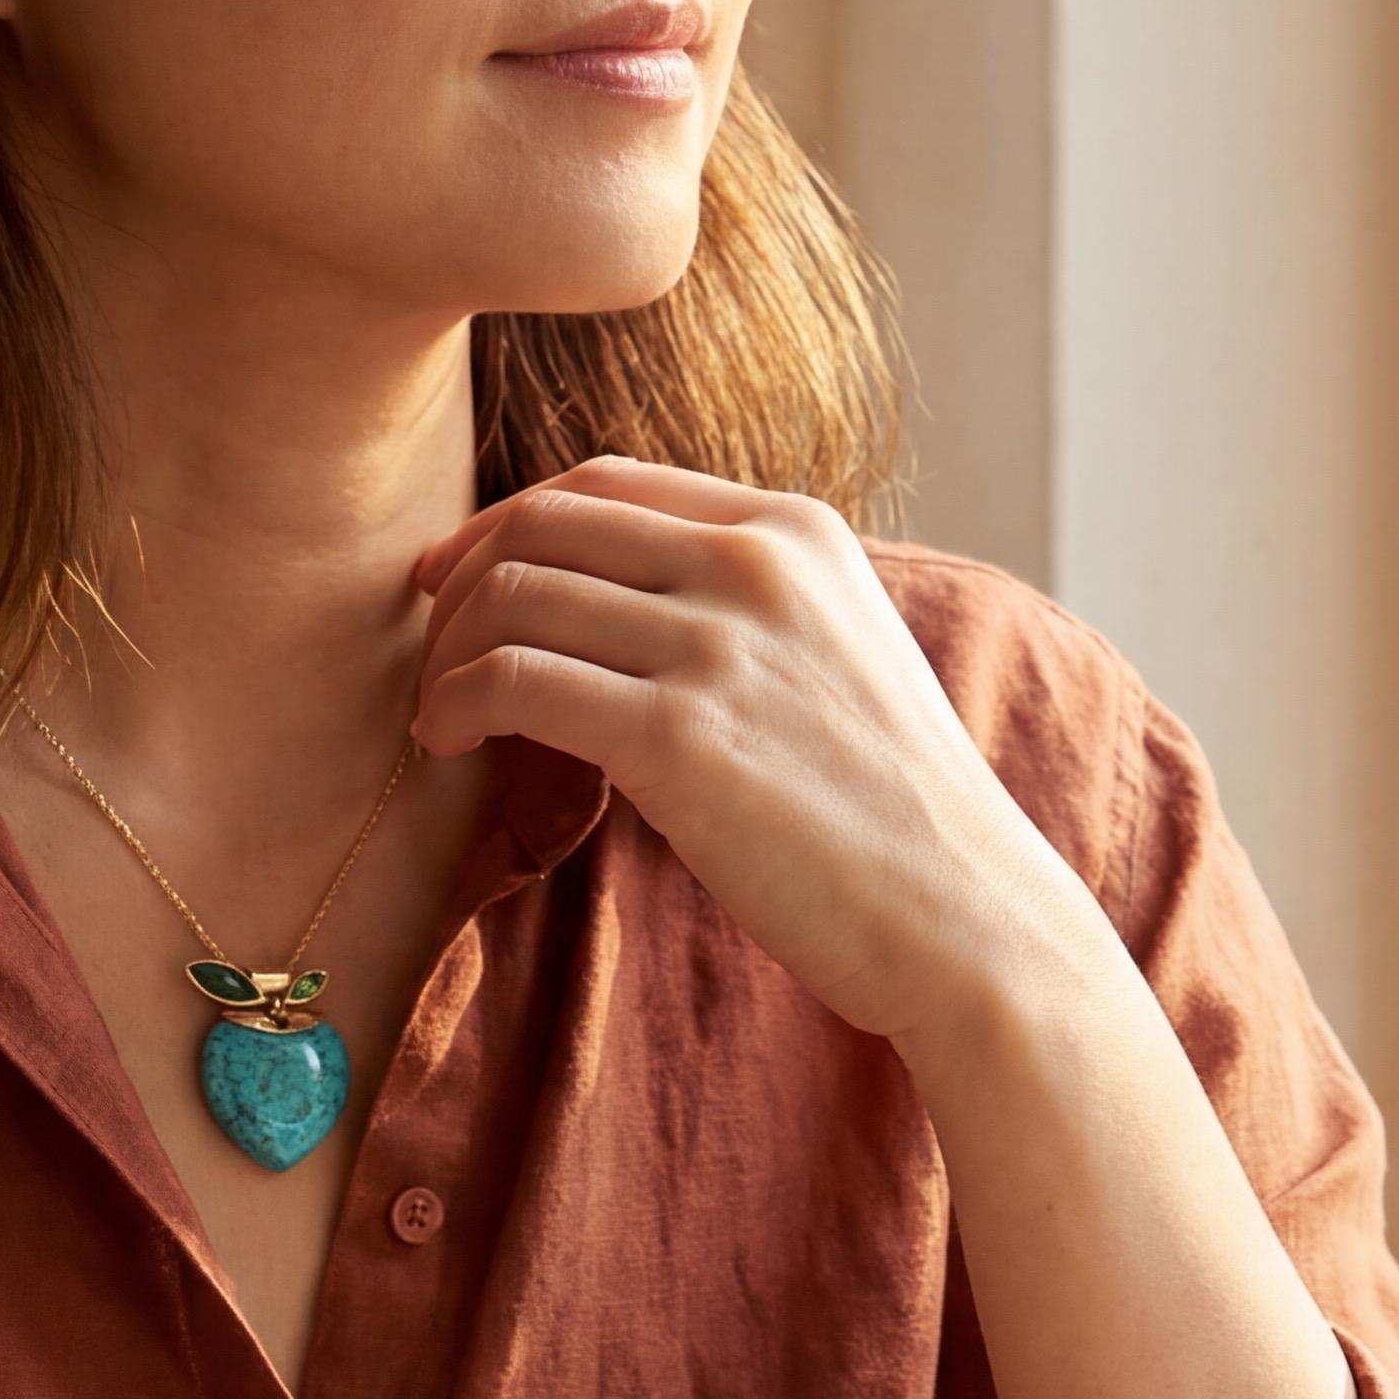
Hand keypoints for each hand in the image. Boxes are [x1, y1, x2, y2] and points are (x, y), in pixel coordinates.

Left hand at [410, 458, 1094, 1049]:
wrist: (967, 916)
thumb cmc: (891, 813)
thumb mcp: (835, 654)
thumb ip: (742, 606)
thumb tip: (607, 602)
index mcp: (795, 530)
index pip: (605, 482)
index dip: (506, 522)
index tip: (455, 576)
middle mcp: (756, 564)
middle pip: (545, 523)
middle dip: (464, 582)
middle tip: (432, 652)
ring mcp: (719, 644)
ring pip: (514, 595)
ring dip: (449, 653)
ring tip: (437, 714)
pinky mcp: (679, 736)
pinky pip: (514, 681)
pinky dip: (457, 704)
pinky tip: (450, 743)